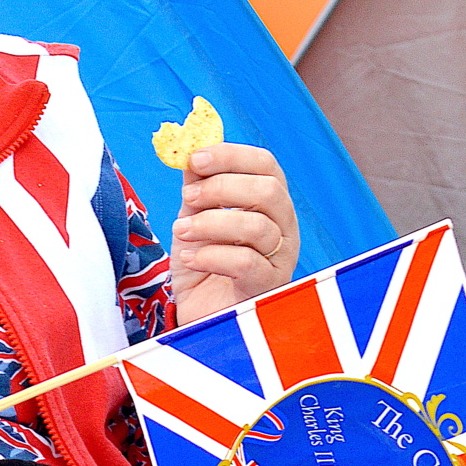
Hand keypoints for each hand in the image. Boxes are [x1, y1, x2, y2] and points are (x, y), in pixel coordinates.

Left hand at [171, 143, 299, 325]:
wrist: (199, 314)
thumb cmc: (203, 266)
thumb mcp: (194, 218)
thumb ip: (197, 187)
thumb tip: (189, 150)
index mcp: (269, 204)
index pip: (266, 165)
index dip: (232, 156)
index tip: (197, 158)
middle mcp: (283, 227)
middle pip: (268, 190)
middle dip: (221, 188)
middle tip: (189, 198)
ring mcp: (280, 259)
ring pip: (257, 226)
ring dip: (210, 223)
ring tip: (182, 232)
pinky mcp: (267, 288)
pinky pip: (246, 263)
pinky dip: (211, 255)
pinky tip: (190, 258)